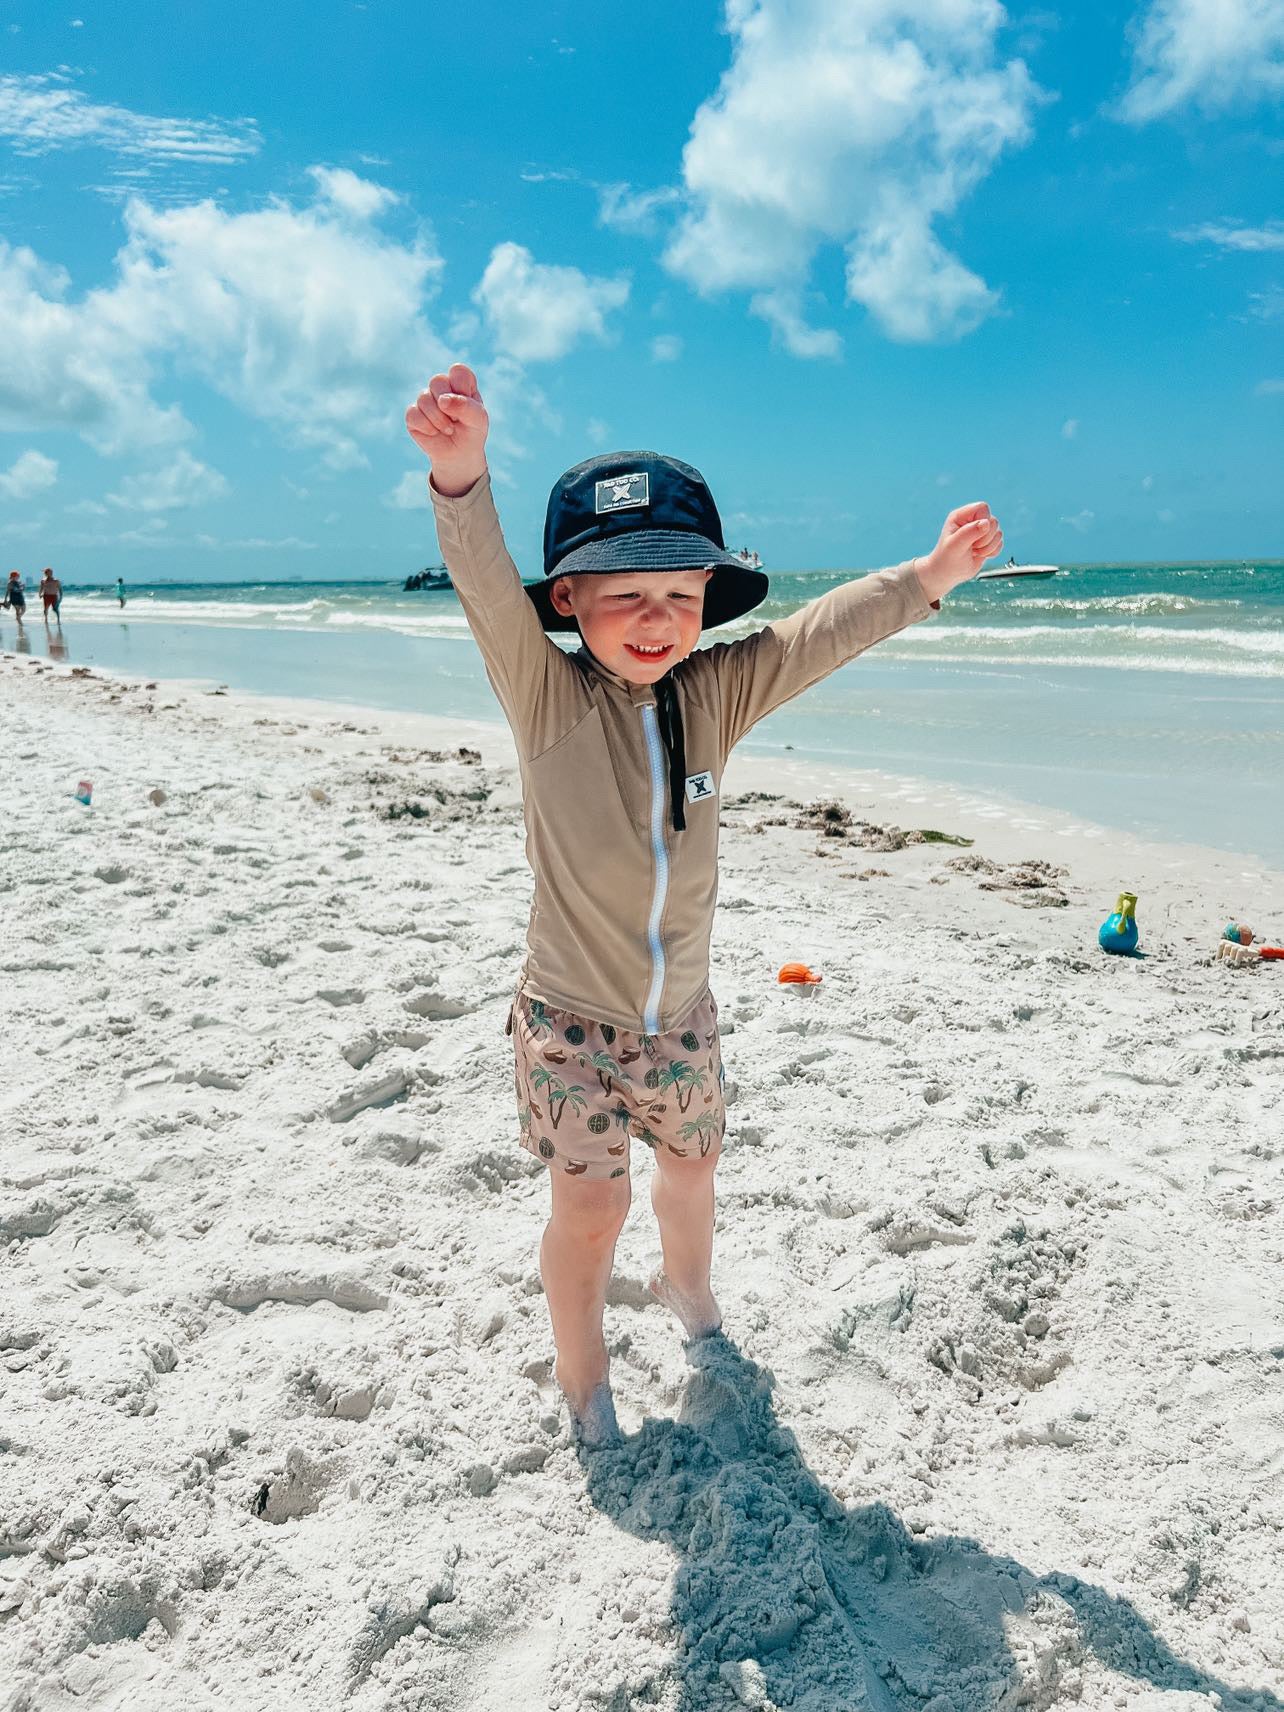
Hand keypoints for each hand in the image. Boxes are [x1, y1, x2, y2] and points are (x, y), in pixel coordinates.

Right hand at [404, 363, 489, 497]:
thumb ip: (466, 406)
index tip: (468, 405)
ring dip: (439, 419)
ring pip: (424, 398)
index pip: (457, 371)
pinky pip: (413, 414)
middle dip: (448, 405)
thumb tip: (442, 401)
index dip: (462, 388)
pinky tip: (434, 433)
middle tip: (457, 420)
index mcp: (460, 383)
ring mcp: (425, 399)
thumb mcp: (478, 420)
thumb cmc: (472, 433)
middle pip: (437, 381)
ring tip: (449, 430)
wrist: (460, 456)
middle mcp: (441, 387)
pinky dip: (427, 428)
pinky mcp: (413, 415)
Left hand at [914, 503, 1003, 604]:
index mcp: (961, 516)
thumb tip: (986, 523)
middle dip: (985, 538)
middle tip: (971, 546)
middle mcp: (972, 521)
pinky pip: (1000, 544)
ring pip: (998, 533)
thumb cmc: (946, 559)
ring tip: (973, 551)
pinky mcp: (988, 542)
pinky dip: (992, 552)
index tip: (974, 536)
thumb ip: (969, 532)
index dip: (983, 521)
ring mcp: (981, 531)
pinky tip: (979, 555)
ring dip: (988, 547)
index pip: (983, 508)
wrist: (947, 574)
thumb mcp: (955, 545)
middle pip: (993, 521)